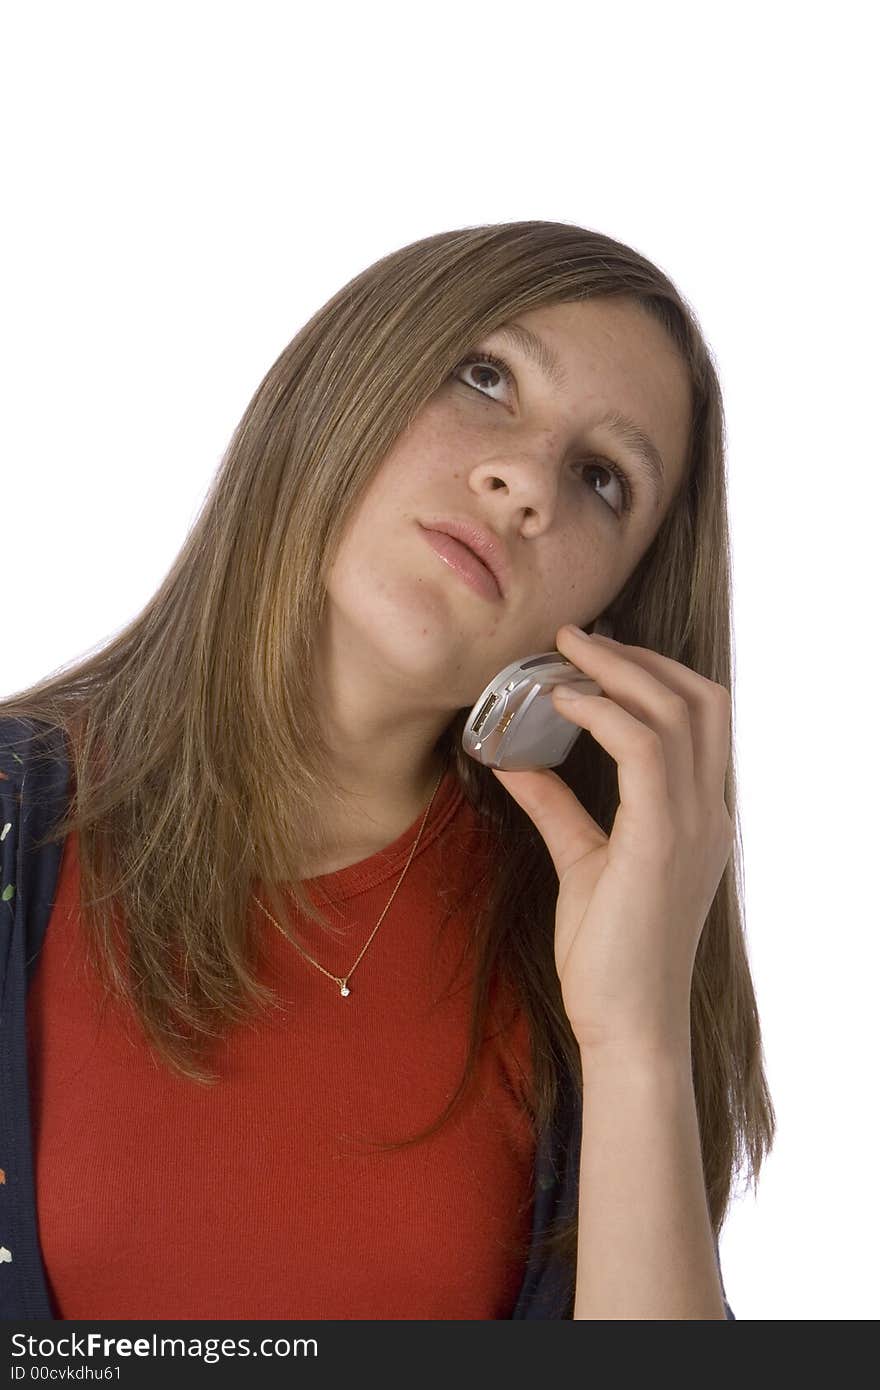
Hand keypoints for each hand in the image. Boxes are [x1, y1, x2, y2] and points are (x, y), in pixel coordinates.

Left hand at [490, 626, 734, 1058]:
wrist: (627, 1027)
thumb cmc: (608, 955)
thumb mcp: (582, 862)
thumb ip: (558, 808)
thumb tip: (516, 761)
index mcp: (699, 817)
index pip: (701, 718)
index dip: (653, 673)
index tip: (595, 654)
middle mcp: (709, 813)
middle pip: (701, 699)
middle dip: (641, 658)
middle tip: (577, 638)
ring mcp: (694, 826)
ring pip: (676, 712)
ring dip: (618, 672)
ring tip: (563, 654)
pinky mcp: (662, 842)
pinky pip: (642, 750)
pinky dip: (603, 714)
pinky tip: (561, 704)